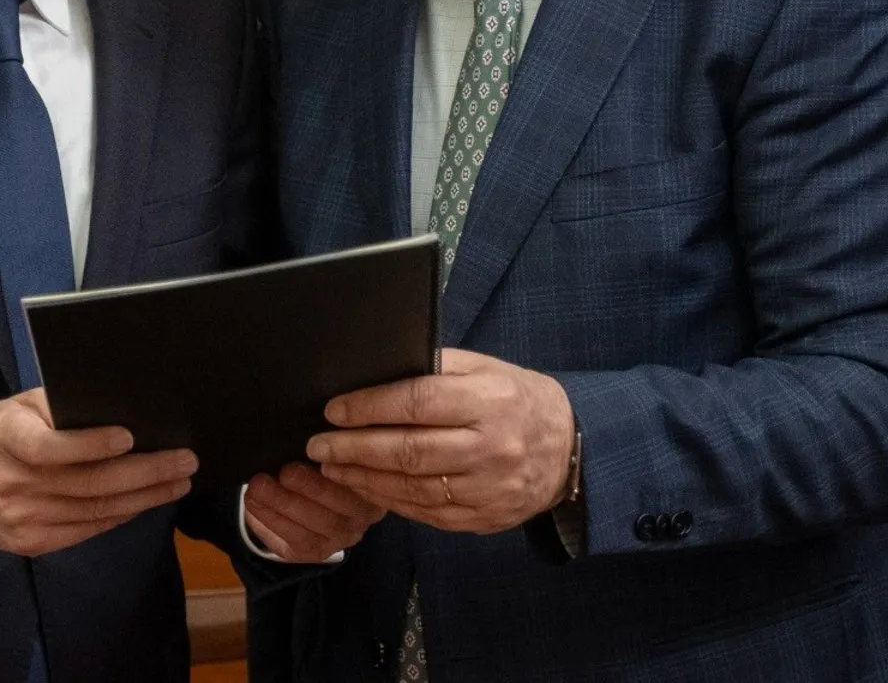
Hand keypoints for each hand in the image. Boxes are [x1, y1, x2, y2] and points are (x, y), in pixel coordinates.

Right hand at [0, 389, 195, 556]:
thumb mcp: (16, 406)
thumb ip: (57, 406)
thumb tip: (117, 406)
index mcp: (4, 439)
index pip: (49, 447)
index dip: (91, 444)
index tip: (130, 436)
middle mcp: (11, 483)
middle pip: (87, 483)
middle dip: (144, 472)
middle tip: (184, 461)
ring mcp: (21, 519)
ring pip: (95, 510)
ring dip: (144, 497)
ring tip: (178, 481)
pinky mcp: (32, 543)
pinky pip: (87, 529)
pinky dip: (121, 514)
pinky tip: (147, 501)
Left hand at [243, 461, 384, 561]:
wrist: (308, 488)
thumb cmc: (322, 460)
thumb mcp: (332, 452)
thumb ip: (329, 448)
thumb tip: (311, 437)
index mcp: (370, 491)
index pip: (360, 485)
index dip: (338, 470)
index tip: (316, 452)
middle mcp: (358, 521)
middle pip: (334, 512)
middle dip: (306, 490)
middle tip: (284, 471)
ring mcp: (336, 541)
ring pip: (309, 533)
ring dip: (279, 508)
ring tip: (257, 487)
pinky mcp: (312, 553)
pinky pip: (290, 544)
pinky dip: (268, 524)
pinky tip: (252, 506)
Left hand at [305, 348, 573, 533]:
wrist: (569, 449)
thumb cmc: (517, 399)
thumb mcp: (486, 368)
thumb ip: (437, 368)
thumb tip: (376, 370)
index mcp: (490, 400)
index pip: (418, 402)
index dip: (370, 407)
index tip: (334, 409)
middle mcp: (491, 447)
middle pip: (409, 451)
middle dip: (354, 448)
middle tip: (318, 444)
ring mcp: (489, 489)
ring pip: (413, 488)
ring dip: (364, 479)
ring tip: (332, 466)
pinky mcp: (485, 519)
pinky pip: (427, 512)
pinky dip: (390, 501)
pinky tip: (365, 487)